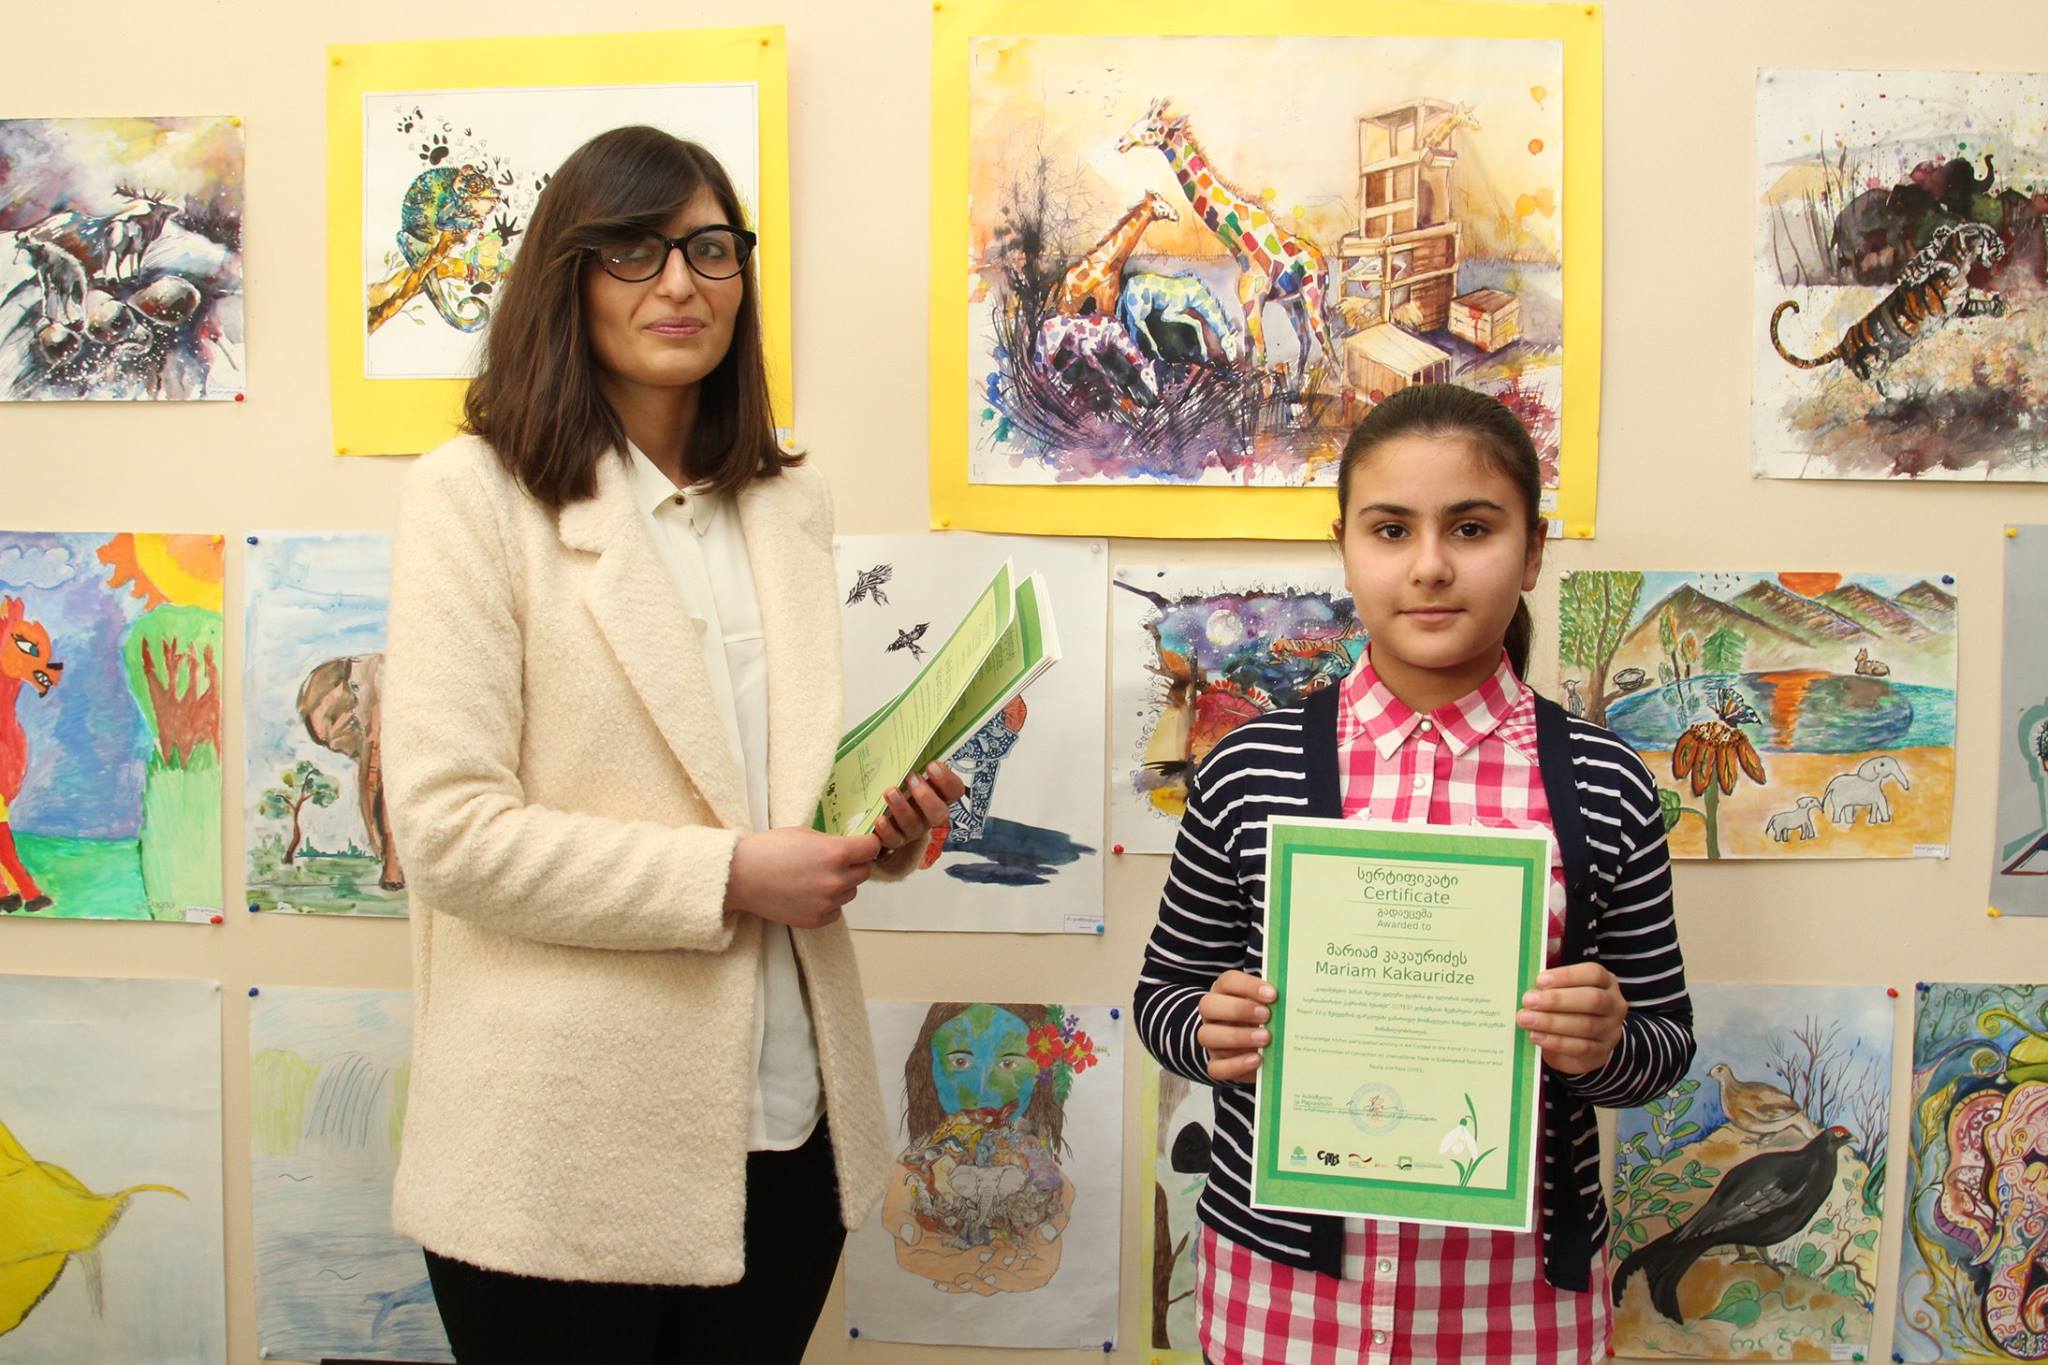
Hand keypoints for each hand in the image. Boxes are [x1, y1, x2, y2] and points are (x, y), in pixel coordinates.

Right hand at [724, 827, 880, 929]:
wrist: (740, 876)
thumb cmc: (768, 849)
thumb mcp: (805, 834)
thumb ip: (832, 843)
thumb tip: (850, 848)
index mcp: (835, 853)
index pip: (872, 849)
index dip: (866, 845)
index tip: (860, 846)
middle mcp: (836, 880)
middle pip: (864, 872)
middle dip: (853, 865)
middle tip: (833, 862)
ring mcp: (827, 902)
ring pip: (850, 892)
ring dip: (841, 885)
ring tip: (814, 878)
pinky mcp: (816, 919)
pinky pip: (836, 910)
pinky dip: (828, 903)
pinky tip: (808, 894)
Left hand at [874, 762, 967, 867]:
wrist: (882, 813)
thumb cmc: (900, 786)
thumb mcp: (909, 773)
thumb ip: (914, 763)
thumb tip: (905, 737)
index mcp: (939, 795)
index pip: (955, 790)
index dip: (947, 780)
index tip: (931, 765)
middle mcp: (930, 815)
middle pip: (939, 813)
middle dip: (926, 796)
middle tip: (911, 778)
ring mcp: (913, 830)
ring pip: (914, 825)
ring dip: (903, 808)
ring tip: (890, 791)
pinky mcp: (895, 840)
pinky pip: (894, 840)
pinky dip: (887, 831)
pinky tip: (879, 819)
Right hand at [1197, 970, 1275, 1083]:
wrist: (1255, 1048)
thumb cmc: (1263, 1019)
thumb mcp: (1268, 1006)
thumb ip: (1275, 1000)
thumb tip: (1296, 995)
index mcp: (1224, 992)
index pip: (1228, 981)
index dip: (1248, 986)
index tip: (1272, 995)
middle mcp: (1212, 1014)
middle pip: (1209, 1005)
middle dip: (1238, 1009)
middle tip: (1266, 1015)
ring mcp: (1211, 1039)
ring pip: (1207, 1035)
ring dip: (1237, 1037)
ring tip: (1265, 1039)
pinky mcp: (1216, 1063)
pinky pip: (1215, 1067)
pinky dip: (1236, 1065)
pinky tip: (1257, 1060)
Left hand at [1518, 963, 1626, 1075]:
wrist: (1586, 1040)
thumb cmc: (1570, 1005)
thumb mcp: (1566, 990)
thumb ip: (1551, 984)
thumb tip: (1530, 983)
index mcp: (1607, 982)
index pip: (1593, 974)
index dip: (1567, 976)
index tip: (1540, 980)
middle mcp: (1614, 1005)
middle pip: (1592, 1000)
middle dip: (1557, 1000)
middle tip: (1528, 1000)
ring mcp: (1610, 1030)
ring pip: (1586, 1025)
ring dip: (1552, 1022)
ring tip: (1526, 1019)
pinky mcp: (1602, 1052)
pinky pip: (1580, 1047)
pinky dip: (1556, 1042)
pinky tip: (1536, 1036)